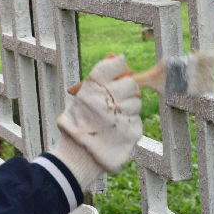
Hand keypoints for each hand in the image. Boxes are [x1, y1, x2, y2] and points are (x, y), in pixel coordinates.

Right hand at [53, 55, 142, 183]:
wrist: (77, 157)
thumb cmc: (78, 123)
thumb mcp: (82, 97)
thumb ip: (100, 78)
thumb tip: (116, 56)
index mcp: (92, 88)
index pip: (116, 64)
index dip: (119, 67)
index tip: (118, 74)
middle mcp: (107, 99)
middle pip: (131, 83)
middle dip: (126, 90)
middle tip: (115, 101)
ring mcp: (121, 116)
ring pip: (137, 102)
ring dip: (128, 108)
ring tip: (112, 119)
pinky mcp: (132, 131)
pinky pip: (137, 120)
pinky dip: (128, 124)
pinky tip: (115, 131)